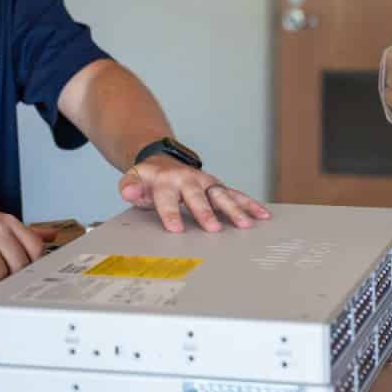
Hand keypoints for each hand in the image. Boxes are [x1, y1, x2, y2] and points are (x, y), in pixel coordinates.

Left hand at [119, 156, 270, 232]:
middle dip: (207, 213)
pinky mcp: (217, 186)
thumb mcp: (133, 179)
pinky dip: (249, 203)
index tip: (176, 229)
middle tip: (214, 228)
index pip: (168, 199)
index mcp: (166, 181)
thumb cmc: (149, 179)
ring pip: (222, 195)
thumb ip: (130, 187)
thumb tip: (128, 191)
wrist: (163, 162)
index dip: (171, 213)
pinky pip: (235, 194)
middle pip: (199, 197)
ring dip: (235, 209)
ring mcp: (206, 182)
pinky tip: (262, 214)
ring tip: (246, 224)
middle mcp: (190, 180)